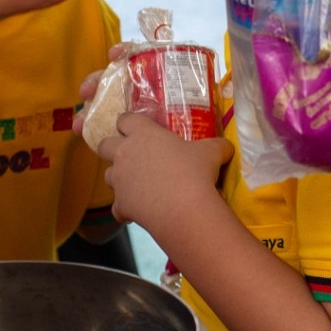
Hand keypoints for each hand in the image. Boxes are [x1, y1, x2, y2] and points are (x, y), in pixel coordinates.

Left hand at [94, 112, 230, 231]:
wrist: (183, 209)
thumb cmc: (195, 172)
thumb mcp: (213, 152)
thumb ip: (217, 145)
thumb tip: (227, 146)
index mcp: (143, 135)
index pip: (125, 119)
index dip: (129, 123)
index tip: (138, 128)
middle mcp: (124, 154)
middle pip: (104, 145)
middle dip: (112, 148)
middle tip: (130, 155)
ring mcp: (119, 180)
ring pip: (108, 175)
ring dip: (119, 178)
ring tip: (138, 184)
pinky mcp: (120, 204)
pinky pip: (117, 206)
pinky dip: (126, 208)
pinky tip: (140, 211)